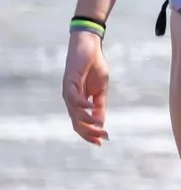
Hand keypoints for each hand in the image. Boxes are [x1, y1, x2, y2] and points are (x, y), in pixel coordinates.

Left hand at [62, 30, 109, 144]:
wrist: (89, 47)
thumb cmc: (95, 67)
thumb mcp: (101, 90)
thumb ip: (100, 105)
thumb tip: (100, 123)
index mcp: (78, 102)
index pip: (81, 123)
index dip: (90, 134)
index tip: (102, 142)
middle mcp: (71, 99)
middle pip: (76, 122)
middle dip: (89, 132)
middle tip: (103, 137)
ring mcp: (69, 91)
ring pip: (74, 112)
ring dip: (86, 121)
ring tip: (99, 126)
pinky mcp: (69, 81)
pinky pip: (74, 97)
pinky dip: (81, 104)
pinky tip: (91, 108)